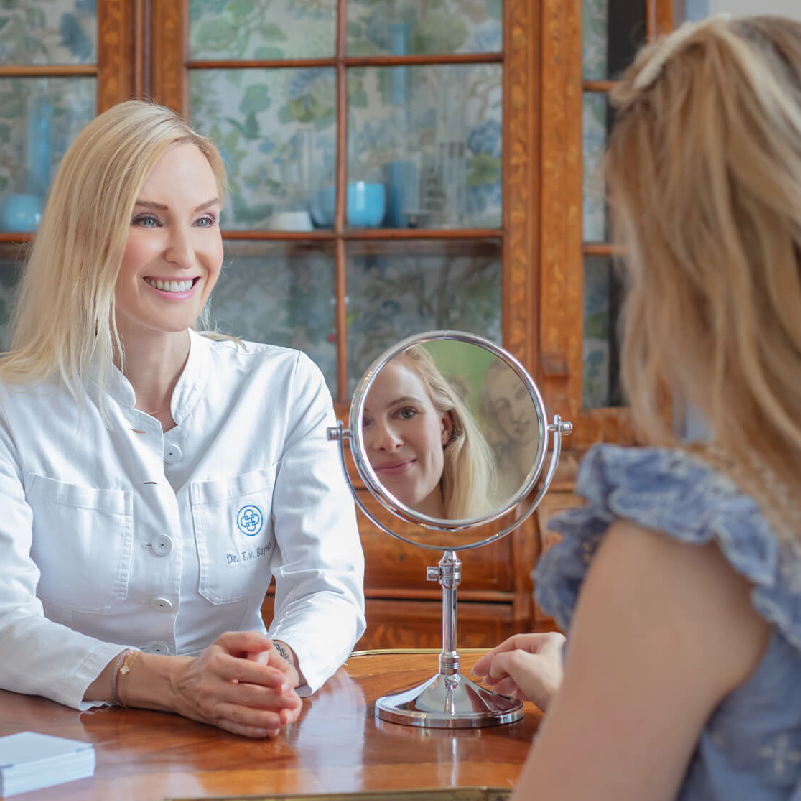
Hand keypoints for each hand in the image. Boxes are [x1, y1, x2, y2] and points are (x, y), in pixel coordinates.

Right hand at [170, 631, 302, 737]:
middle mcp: (211, 687)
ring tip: (283, 719)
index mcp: (216, 664)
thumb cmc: (210, 659)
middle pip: (244, 695)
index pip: (242, 670)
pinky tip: (268, 731)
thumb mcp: (224, 642)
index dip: (263, 675)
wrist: (179, 684)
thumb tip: (268, 644)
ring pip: (240, 715)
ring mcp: (212, 707)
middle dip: (271, 699)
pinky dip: (252, 731)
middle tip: (293, 701)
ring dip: (263, 719)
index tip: (283, 679)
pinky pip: (234, 728)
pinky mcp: (213, 721)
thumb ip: (247, 639)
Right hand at [472, 631, 565, 710]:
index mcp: (547, 641)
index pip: (513, 643)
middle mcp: (554, 653)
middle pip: (518, 658)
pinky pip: (535, 686)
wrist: (575, 708)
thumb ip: (500, 660)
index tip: (479, 668)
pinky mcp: (558, 690)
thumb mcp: (517, 662)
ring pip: (526, 673)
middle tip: (487, 680)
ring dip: (508, 681)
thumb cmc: (550, 681)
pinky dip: (522, 690)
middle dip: (500, 670)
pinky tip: (514, 696)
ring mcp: (557, 672)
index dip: (492, 655)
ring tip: (497, 690)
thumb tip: (495, 668)